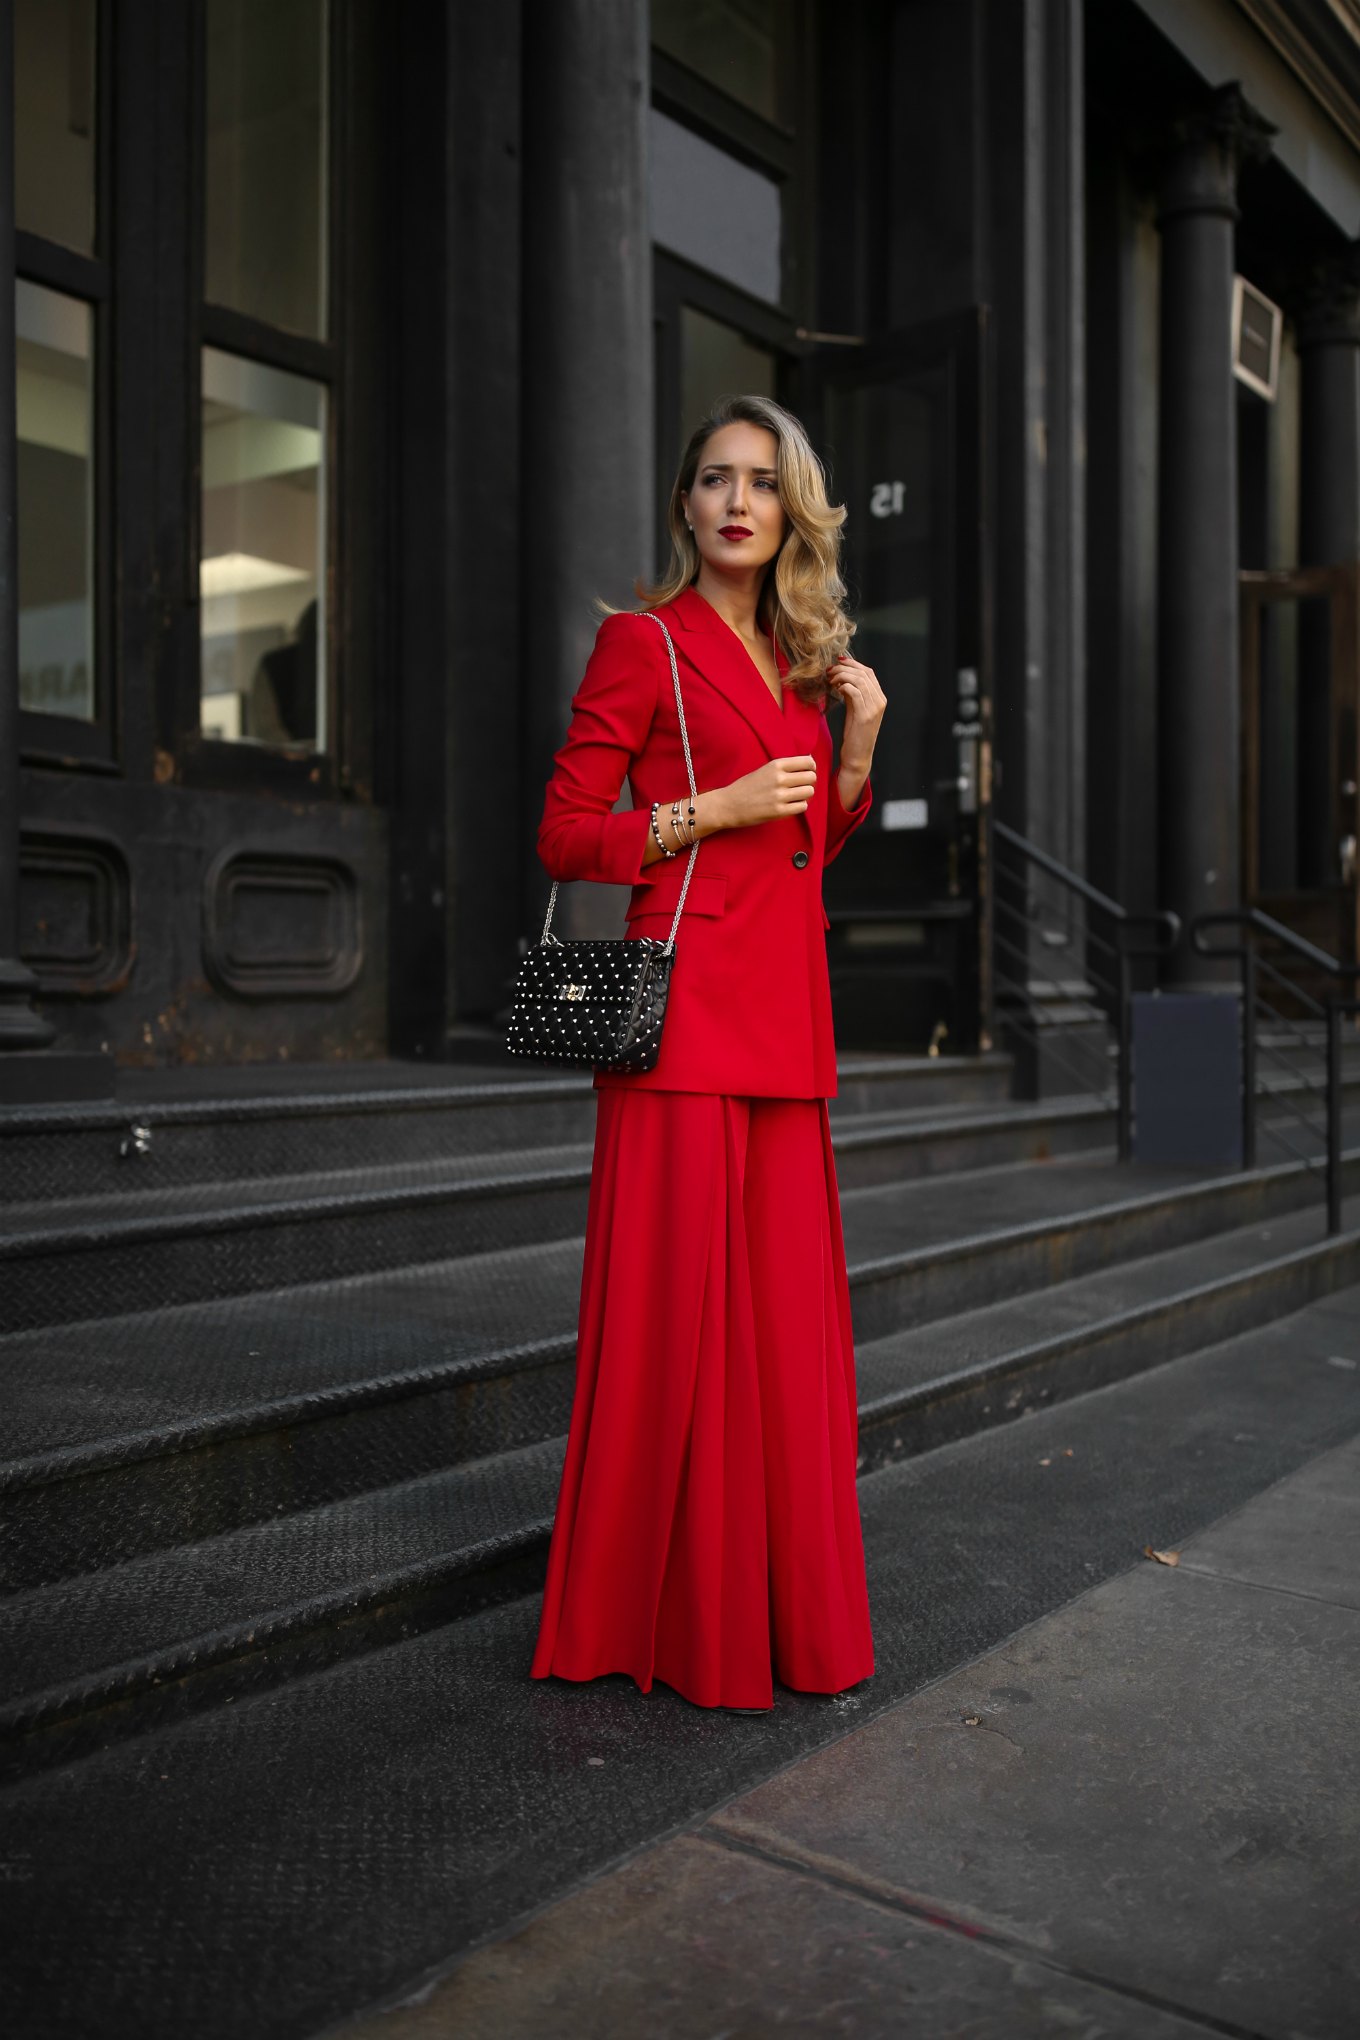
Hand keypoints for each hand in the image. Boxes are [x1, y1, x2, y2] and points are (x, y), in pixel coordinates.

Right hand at [716, 754, 817, 827]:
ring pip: (809, 792)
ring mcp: (779, 796)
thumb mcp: (765, 769)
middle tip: (800, 786)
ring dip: (805, 794)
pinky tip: (790, 805)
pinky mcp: (779, 811)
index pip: (807, 762)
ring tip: (795, 796)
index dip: (811, 767)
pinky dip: (799, 806)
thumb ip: (786, 766)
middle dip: (808, 782)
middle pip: (811, 777)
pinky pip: (802, 806)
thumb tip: (810, 761)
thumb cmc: (747, 786)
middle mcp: (779, 779)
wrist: (729, 804)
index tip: (807, 772)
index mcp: (776, 765)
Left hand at [829, 653, 885, 771]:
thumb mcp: (854, 709)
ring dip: (842, 676)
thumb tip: (842, 677)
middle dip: (844, 668)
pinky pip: (855, 692)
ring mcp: (874, 708)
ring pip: (859, 680)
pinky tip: (836, 689)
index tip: (837, 661)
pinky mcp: (865, 715)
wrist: (857, 756)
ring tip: (830, 679)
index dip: (852, 663)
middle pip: (863, 673)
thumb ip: (852, 693)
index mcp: (879, 698)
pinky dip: (844, 686)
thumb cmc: (855, 734)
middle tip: (830, 670)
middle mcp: (880, 700)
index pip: (868, 672)